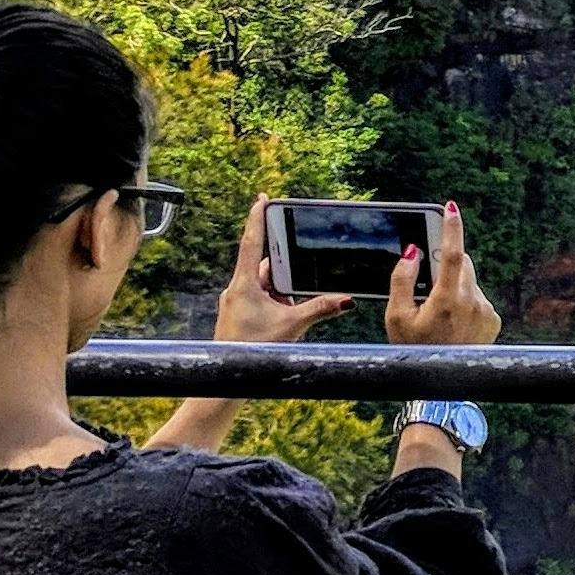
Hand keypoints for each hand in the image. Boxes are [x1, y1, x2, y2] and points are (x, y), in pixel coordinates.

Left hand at [145, 198, 353, 450]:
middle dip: (283, 261)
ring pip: (265, 284)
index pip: (252, 243)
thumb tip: (347, 299)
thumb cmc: (254, 350)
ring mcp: (238, 302)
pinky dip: (278, 299)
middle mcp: (237, 289)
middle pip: (263, 264)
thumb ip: (320, 309)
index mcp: (244, 284)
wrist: (228, 375)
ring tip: (297, 295)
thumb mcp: (293, 325)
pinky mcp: (240, 315)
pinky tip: (291, 310)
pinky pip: (262, 297)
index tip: (262, 199)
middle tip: (298, 250)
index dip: (257, 219)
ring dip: (283, 286)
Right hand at [387, 202, 499, 347]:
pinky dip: (466, 303)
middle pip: (462, 265)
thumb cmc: (414, 352)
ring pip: (470, 282)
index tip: (451, 208)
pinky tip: (454, 324)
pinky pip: (478, 299)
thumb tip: (412, 252)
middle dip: (446, 266)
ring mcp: (487, 311)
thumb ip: (401, 280)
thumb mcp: (396, 317)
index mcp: (448, 300)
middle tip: (428, 287)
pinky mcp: (494, 320)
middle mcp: (473, 303)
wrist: (443, 385)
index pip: (453, 254)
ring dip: (455, 287)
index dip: (452, 228)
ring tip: (440, 315)